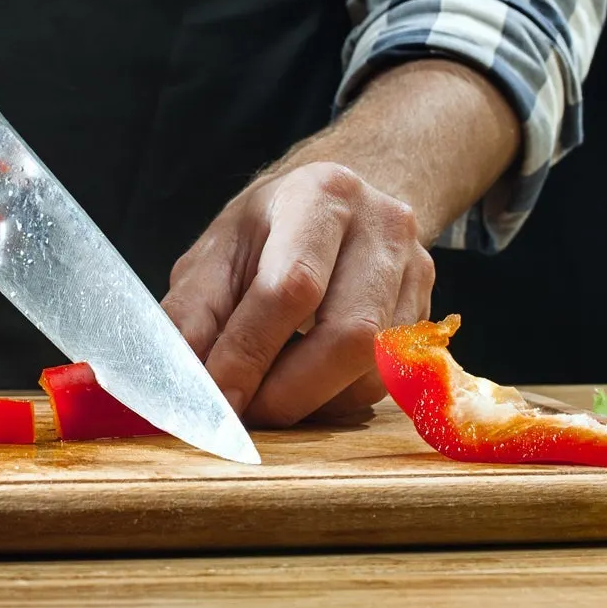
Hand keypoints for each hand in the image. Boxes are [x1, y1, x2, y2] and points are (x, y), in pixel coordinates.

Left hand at [161, 161, 434, 426]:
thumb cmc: (269, 229)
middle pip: (349, 333)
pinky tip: (303, 385)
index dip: (250, 352)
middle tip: (242, 413)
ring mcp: (417, 270)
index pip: (292, 285)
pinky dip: (335, 399)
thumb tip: (177, 379)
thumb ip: (193, 311)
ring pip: (373, 368)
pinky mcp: (428, 313)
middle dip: (286, 391)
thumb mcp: (219, 249)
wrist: (339, 206)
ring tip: (265, 395)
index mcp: (321, 194)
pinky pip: (386, 382)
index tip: (217, 400)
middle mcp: (383, 226)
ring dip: (311, 402)